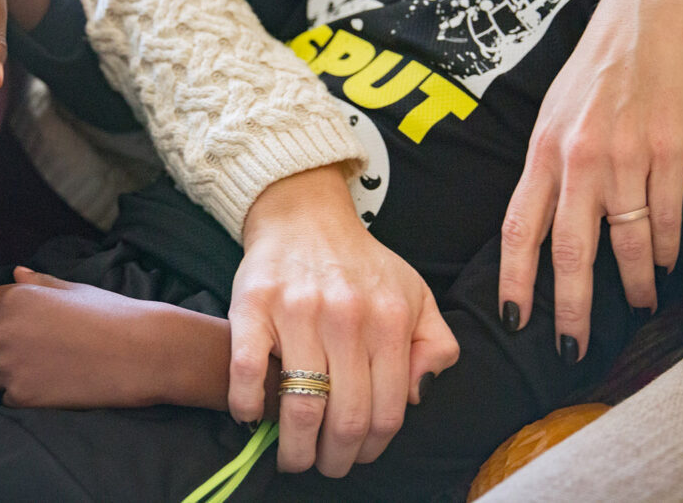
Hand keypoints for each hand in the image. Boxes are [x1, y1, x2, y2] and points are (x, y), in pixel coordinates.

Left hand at [0, 267, 186, 407]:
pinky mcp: (22, 396)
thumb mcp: (75, 290)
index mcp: (16, 298)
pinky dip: (22, 394)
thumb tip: (16, 273)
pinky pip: (5, 398)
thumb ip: (38, 283)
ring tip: (39, 370)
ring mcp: (10, 366)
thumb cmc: (113, 314)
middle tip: (24, 349)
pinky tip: (51, 386)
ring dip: (3, 373)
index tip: (9, 323)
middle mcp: (4, 330)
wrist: (141, 353)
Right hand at [228, 164, 459, 476]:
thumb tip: (418, 396)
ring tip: (293, 457)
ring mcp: (297, 313)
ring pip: (300, 407)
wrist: (306, 217)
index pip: (387, 411)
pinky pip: (247, 372)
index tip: (358, 456)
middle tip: (325, 464)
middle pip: (345, 419)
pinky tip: (251, 418)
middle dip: (335, 459)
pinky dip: (247, 406)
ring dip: (295, 449)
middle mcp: (347, 318)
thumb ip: (435, 345)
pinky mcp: (253, 307)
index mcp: (390, 321)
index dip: (372, 448)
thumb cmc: (360, 264)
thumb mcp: (416, 295)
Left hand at [498, 0, 682, 362]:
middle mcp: (577, 159)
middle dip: (569, 305)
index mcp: (541, 152)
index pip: (518, 228)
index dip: (514, 279)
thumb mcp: (553, 115)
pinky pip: (665, 213)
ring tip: (638, 307)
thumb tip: (541, 224)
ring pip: (625, 239)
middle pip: (569, 249)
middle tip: (572, 347)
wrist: (651, 14)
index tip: (513, 318)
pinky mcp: (671, 147)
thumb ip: (547, 168)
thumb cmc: (597, 71)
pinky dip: (666, 246)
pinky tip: (666, 265)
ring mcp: (626, 154)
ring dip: (632, 282)